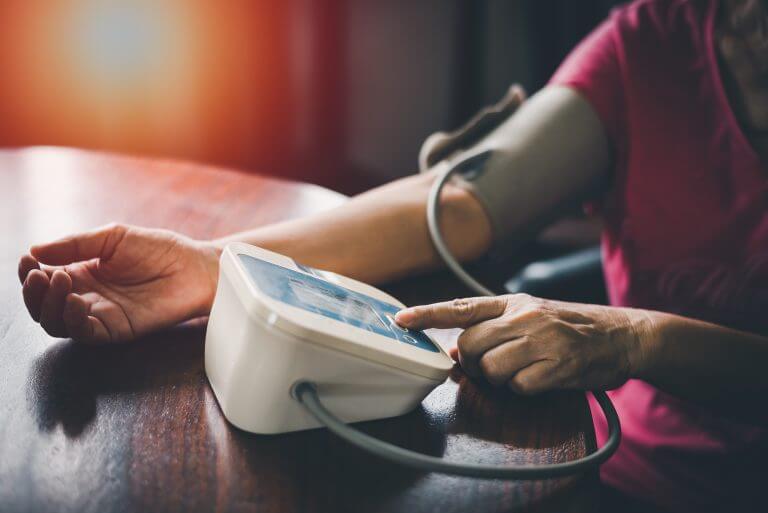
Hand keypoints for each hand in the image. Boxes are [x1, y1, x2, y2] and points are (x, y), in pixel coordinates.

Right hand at [18, 223, 220, 342]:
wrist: (196, 267)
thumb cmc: (161, 250)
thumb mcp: (113, 237)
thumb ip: (76, 244)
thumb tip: (35, 250)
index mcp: (83, 273)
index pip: (44, 280)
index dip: (30, 273)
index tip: (28, 259)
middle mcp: (88, 296)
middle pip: (44, 306)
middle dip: (33, 292)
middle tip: (40, 275)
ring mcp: (101, 315)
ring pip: (58, 323)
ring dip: (49, 305)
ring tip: (61, 281)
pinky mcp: (118, 330)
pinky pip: (86, 333)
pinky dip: (74, 320)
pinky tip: (77, 301)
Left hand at [395, 294, 653, 393]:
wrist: (623, 335)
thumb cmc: (571, 327)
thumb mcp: (531, 315)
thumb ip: (494, 328)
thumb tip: (456, 352)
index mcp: (512, 302)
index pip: (460, 307)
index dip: (427, 314)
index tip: (400, 320)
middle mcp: (523, 316)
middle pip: (469, 346)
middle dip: (475, 362)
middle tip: (496, 365)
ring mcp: (540, 340)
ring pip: (490, 369)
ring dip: (500, 379)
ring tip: (525, 370)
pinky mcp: (557, 365)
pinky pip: (519, 387)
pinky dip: (525, 390)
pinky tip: (543, 378)